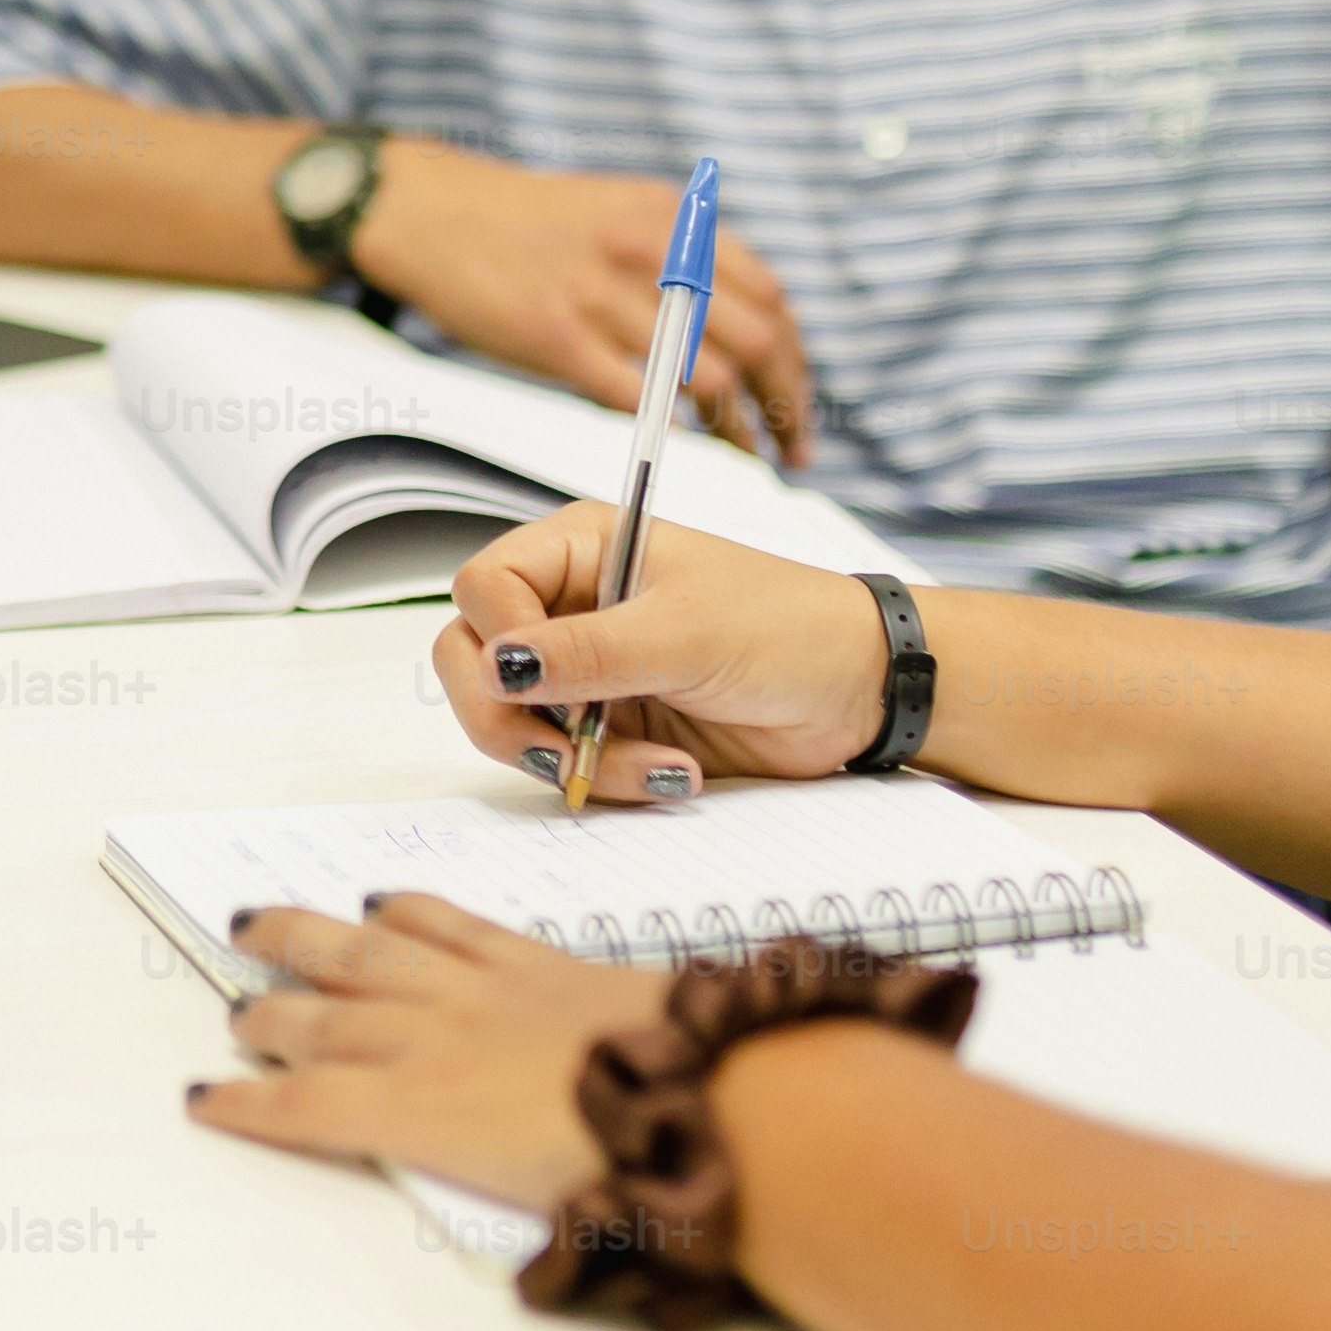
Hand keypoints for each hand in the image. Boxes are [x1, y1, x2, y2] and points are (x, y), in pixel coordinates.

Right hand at [189, 896, 669, 1208]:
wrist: (713, 1095)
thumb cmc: (635, 1172)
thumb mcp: (547, 1221)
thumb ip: (507, 1215)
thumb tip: (526, 1257)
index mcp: (422, 1116)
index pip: (308, 1108)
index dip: (248, 1105)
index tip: (205, 1099)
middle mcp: (430, 1042)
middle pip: (318, 1022)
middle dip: (266, 1018)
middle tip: (234, 1012)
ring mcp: (477, 991)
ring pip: (363, 952)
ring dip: (303, 938)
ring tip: (257, 924)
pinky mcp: (531, 959)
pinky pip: (449, 923)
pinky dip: (406, 910)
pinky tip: (381, 902)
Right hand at [353, 139, 809, 463]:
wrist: (435, 214)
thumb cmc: (528, 222)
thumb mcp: (623, 209)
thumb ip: (684, 256)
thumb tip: (744, 320)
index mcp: (673, 222)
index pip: (770, 298)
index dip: (794, 358)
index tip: (796, 396)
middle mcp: (651, 254)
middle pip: (756, 342)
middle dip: (783, 403)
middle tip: (788, 443)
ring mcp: (604, 296)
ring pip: (709, 377)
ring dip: (736, 427)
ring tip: (742, 452)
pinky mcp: (559, 337)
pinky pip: (637, 396)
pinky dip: (666, 423)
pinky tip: (674, 437)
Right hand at [426, 500, 901, 802]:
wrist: (858, 693)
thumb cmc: (788, 629)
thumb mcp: (686, 633)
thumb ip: (588, 651)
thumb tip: (498, 667)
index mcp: (580, 549)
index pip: (483, 586)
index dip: (498, 639)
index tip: (543, 682)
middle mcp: (569, 605)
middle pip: (471, 659)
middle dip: (508, 717)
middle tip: (563, 751)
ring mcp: (586, 670)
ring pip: (511, 721)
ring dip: (568, 758)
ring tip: (654, 768)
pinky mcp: (610, 726)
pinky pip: (564, 762)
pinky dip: (607, 780)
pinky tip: (672, 774)